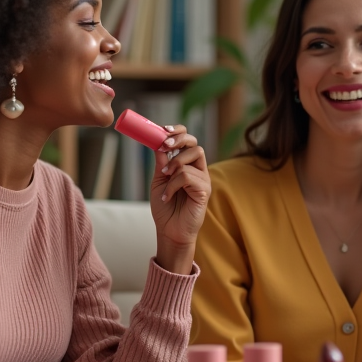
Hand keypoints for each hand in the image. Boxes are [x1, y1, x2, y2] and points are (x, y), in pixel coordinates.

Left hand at [150, 124, 209, 273]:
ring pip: (193, 156)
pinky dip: (173, 184)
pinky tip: (168, 196)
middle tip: (165, 146)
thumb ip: (161, 161)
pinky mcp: (204, 190)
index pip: (187, 141)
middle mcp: (198, 170)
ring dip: (174, 164)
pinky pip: (188, 176)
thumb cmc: (165, 208)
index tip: (163, 130)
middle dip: (179, 139)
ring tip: (164, 177)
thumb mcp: (159, 180)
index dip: (178, 132)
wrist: (170, 231)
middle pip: (194, 143)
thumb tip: (157, 141)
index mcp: (187, 165)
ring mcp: (203, 179)